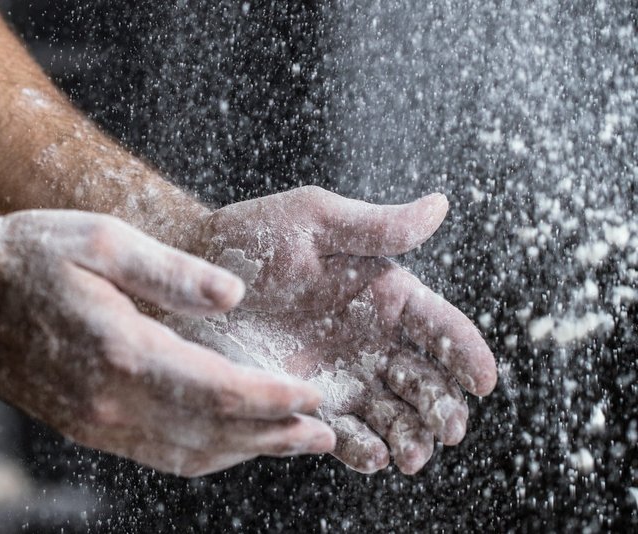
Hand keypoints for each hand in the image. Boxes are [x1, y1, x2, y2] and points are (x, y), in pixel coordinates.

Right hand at [0, 210, 335, 476]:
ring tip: (291, 441)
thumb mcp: (101, 239)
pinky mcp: (84, 425)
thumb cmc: (29, 256)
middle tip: (325, 431)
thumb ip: (172, 271)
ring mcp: (94, 421)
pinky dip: (203, 453)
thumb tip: (233, 296)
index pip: (219, 389)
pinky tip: (228, 441)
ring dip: (245, 450)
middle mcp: (109, 399)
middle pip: (211, 432)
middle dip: (274, 434)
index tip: (315, 394)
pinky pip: (157, 452)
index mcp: (122, 350)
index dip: (273, 397)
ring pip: (187, 453)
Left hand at [171, 187, 496, 473]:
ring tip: (408, 453)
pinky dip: (362, 449)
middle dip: (441, 407)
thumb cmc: (250, 238)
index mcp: (383, 294)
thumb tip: (440, 206)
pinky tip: (370, 456)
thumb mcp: (312, 221)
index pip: (439, 326)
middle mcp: (370, 340)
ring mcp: (341, 375)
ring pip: (392, 416)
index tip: (483, 381)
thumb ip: (375, 226)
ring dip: (409, 438)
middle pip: (424, 381)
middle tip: (446, 428)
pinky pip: (343, 434)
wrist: (189, 279)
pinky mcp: (306, 402)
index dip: (466, 353)